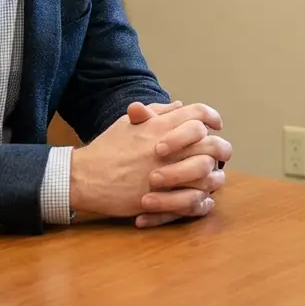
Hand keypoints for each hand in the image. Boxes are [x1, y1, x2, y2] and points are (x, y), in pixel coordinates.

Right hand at [70, 101, 229, 226]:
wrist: (84, 177)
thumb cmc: (106, 149)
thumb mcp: (127, 123)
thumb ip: (156, 113)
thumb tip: (180, 105)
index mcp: (158, 127)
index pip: (197, 114)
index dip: (211, 117)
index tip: (216, 124)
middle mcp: (166, 148)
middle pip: (211, 144)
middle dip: (220, 148)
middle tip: (220, 153)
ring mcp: (165, 173)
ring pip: (207, 173)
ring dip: (213, 175)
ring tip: (212, 177)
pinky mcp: (160, 197)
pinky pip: (193, 200)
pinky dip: (201, 200)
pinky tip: (202, 198)